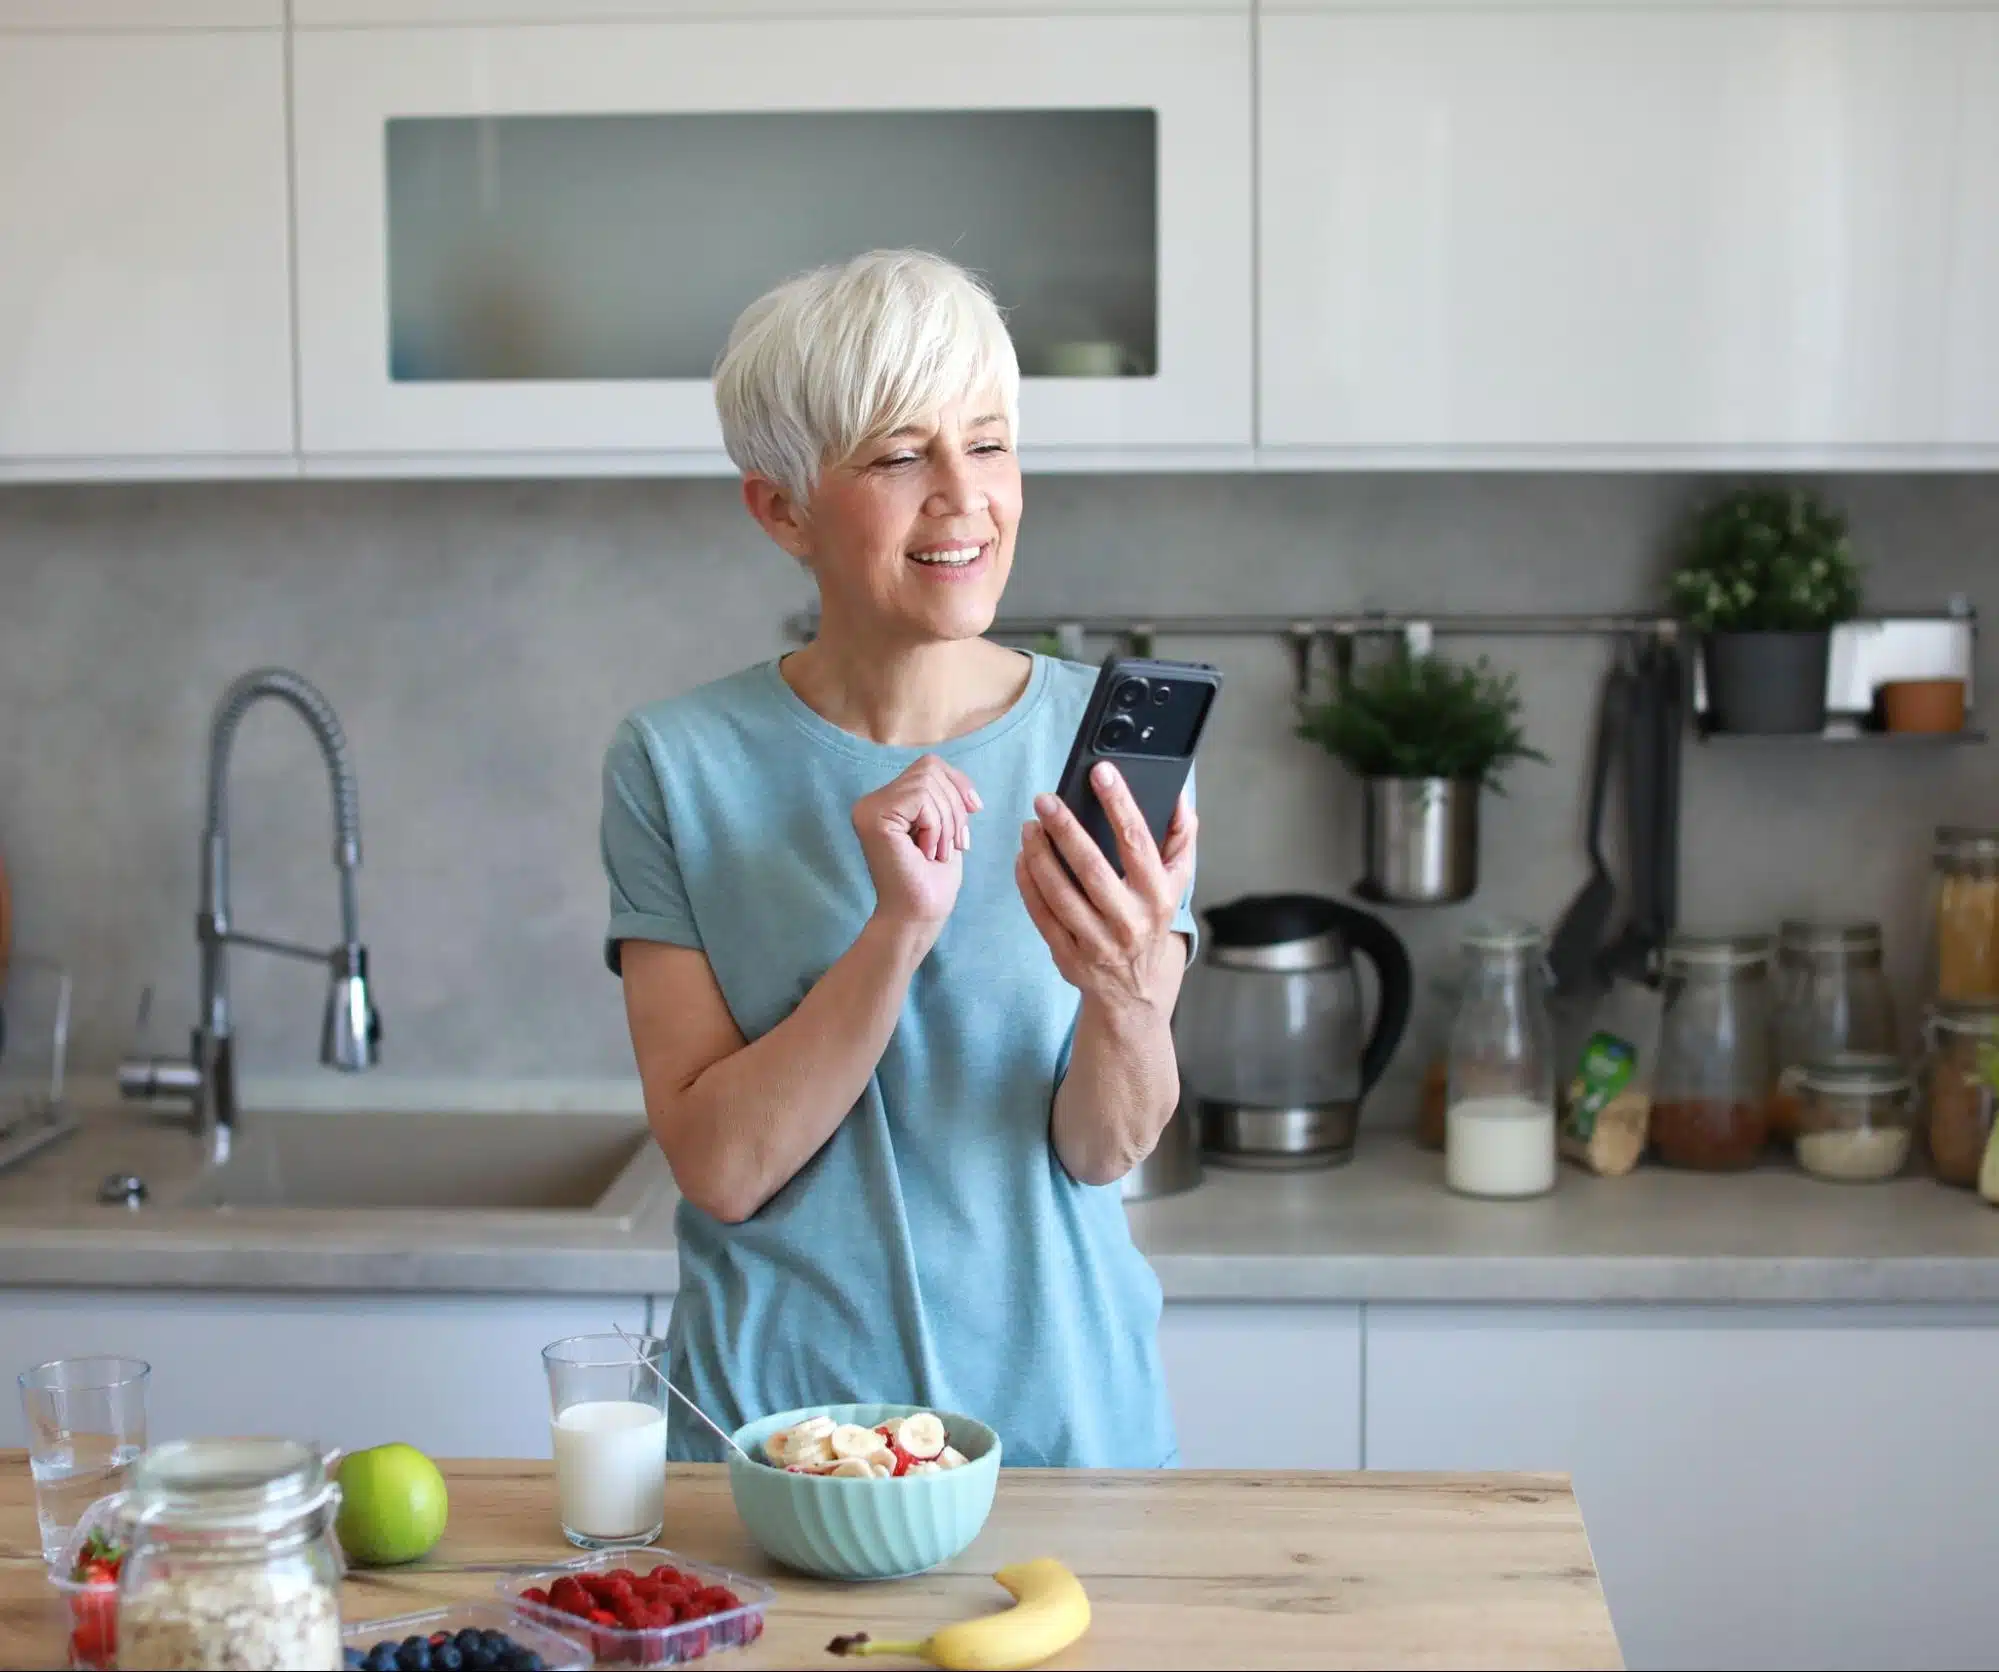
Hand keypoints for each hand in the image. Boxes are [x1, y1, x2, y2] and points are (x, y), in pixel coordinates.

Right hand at [852, 754, 982, 932]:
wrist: (918, 916)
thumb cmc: (932, 882)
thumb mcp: (946, 830)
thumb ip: (947, 801)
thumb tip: (965, 787)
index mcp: (887, 802)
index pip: (929, 766)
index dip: (958, 783)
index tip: (974, 810)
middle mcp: (871, 801)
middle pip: (930, 770)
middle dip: (954, 807)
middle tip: (951, 845)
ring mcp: (869, 808)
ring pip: (927, 783)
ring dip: (946, 821)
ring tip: (936, 852)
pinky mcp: (873, 816)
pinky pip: (920, 797)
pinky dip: (935, 825)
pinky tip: (925, 851)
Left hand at [1016, 763, 1196, 1008]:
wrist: (1135, 990)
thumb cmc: (1152, 921)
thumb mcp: (1177, 883)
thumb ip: (1181, 838)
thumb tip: (1180, 797)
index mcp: (1157, 896)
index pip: (1137, 842)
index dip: (1119, 803)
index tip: (1101, 772)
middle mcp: (1128, 920)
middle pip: (1091, 867)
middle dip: (1065, 828)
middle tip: (1045, 799)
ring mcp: (1096, 941)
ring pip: (1059, 891)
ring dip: (1039, 854)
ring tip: (1029, 826)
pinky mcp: (1068, 956)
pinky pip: (1041, 914)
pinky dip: (1028, 883)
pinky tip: (1023, 858)